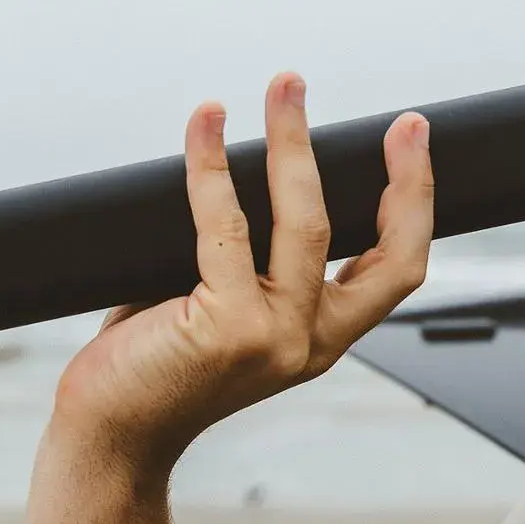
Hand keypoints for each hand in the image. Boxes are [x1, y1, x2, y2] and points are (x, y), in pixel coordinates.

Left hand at [49, 71, 433, 477]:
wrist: (109, 435)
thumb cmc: (156, 367)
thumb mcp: (227, 315)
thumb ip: (249, 263)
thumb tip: (244, 169)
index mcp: (320, 338)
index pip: (397, 270)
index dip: (415, 203)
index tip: (411, 142)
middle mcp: (309, 342)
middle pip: (386, 252)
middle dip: (402, 179)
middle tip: (399, 121)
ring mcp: (273, 338)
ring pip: (305, 221)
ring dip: (295, 141)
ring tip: (285, 88)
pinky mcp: (225, 329)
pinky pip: (223, 223)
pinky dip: (212, 162)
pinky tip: (206, 123)